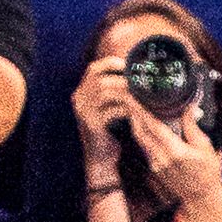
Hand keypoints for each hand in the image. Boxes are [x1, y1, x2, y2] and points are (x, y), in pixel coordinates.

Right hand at [70, 56, 131, 175]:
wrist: (101, 158)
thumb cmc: (109, 129)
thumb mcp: (108, 106)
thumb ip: (114, 90)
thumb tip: (136, 73)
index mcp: (81, 92)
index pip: (93, 68)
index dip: (112, 64)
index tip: (130, 66)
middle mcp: (79, 99)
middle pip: (101, 79)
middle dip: (123, 79)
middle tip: (141, 83)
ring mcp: (84, 112)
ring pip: (106, 92)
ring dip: (127, 93)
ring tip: (142, 96)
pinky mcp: (92, 125)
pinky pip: (112, 111)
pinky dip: (126, 109)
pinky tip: (137, 112)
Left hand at [122, 102, 221, 212]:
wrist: (201, 197)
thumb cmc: (208, 172)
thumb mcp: (206, 147)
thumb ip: (192, 127)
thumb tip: (187, 106)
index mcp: (176, 152)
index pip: (153, 127)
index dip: (141, 111)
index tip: (134, 97)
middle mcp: (161, 158)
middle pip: (141, 131)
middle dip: (133, 112)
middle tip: (129, 95)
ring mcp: (156, 164)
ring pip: (140, 138)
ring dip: (135, 121)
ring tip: (133, 104)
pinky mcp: (154, 167)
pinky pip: (144, 145)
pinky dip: (142, 131)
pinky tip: (143, 122)